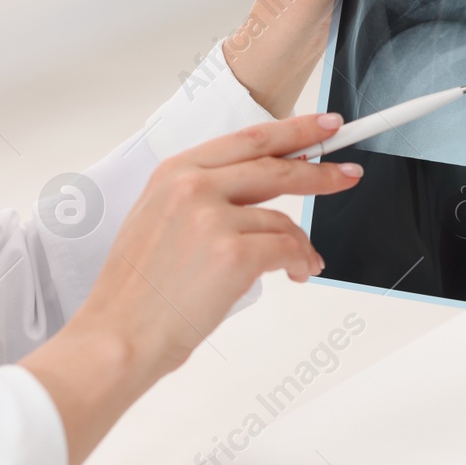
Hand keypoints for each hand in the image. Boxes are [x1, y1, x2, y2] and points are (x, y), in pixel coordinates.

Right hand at [20, 114, 361, 464]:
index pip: (249, 139)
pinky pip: (288, 249)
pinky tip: (300, 273)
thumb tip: (258, 187)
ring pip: (283, 220)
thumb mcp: (157, 219)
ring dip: (301, 243)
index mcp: (174, 172)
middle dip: (321, 170)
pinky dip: (301, 263)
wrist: (117, 338)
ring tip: (303, 262)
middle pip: (277, 166)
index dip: (294, 130)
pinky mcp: (233, 254)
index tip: (324, 126)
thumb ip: (204, 194)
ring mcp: (214, 219)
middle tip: (348, 172)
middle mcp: (193, 187)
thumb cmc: (136, 291)